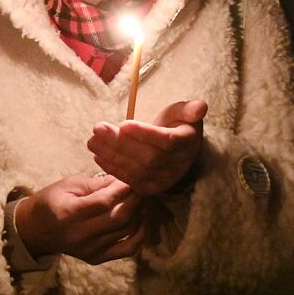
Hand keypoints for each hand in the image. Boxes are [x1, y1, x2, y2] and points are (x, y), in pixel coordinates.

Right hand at [16, 174, 144, 264]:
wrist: (36, 230)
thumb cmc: (51, 201)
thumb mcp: (68, 184)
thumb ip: (95, 184)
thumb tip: (122, 180)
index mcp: (69, 213)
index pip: (104, 202)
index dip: (122, 189)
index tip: (132, 177)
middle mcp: (81, 235)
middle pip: (119, 217)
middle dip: (135, 199)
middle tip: (140, 186)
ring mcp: (90, 249)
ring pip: (126, 231)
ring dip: (138, 213)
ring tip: (139, 199)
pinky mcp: (96, 258)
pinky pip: (127, 250)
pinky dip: (139, 236)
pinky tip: (140, 221)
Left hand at [87, 99, 206, 195]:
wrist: (177, 150)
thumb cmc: (176, 125)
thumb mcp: (183, 112)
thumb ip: (189, 109)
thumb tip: (200, 106)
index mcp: (187, 143)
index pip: (167, 141)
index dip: (145, 134)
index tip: (123, 123)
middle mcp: (178, 165)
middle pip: (148, 157)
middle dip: (121, 143)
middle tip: (98, 128)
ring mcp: (164, 179)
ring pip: (137, 170)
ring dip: (111, 155)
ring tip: (93, 141)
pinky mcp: (150, 188)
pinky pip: (130, 180)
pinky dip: (112, 168)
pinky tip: (97, 155)